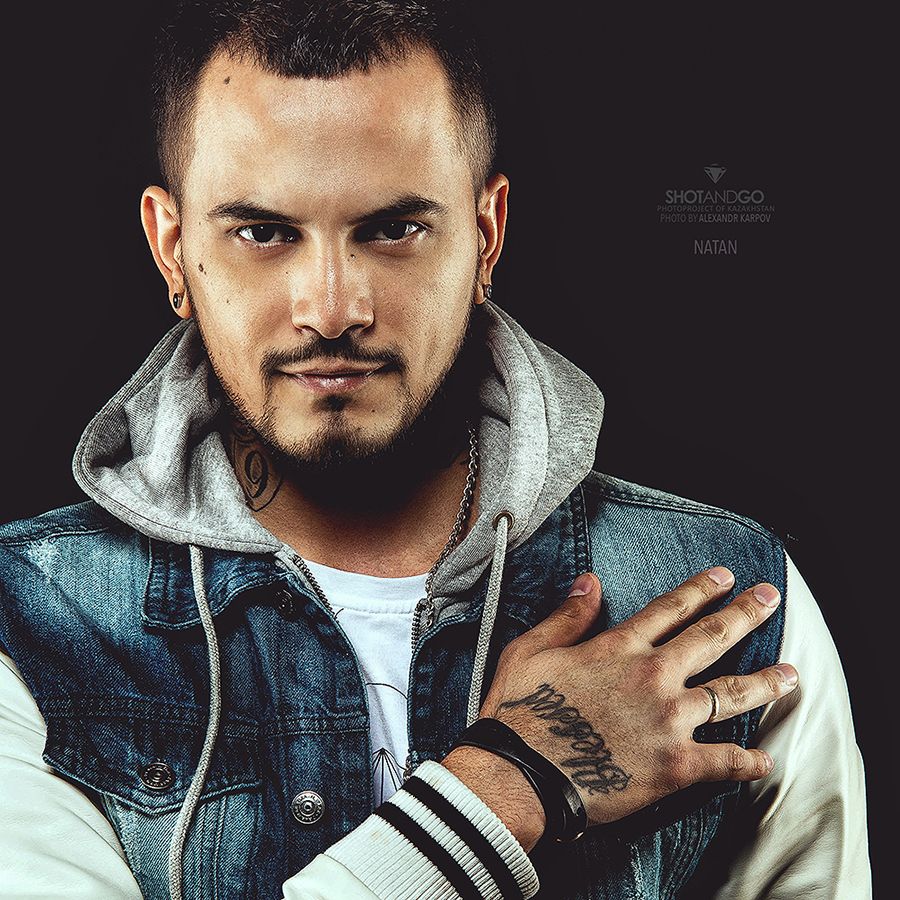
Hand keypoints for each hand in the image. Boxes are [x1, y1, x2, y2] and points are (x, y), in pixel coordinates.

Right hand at [443, 567, 797, 847]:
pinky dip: (746, 762)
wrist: (522, 773)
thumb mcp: (532, 649)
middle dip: (745, 613)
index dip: (700, 588)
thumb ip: (568, 615)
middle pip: (711, 638)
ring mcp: (669, 720)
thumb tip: (590, 580)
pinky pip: (723, 761)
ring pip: (731, 694)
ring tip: (791, 672)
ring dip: (765, 682)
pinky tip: (765, 760)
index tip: (724, 575)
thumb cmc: (520, 711)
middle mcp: (654, 676)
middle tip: (769, 598)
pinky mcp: (675, 766)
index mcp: (621, 647)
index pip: (671, 608)